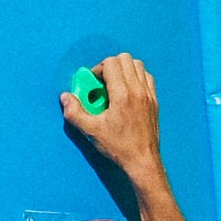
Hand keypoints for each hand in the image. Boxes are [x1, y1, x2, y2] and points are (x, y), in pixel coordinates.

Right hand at [60, 54, 163, 185]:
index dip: (98, 68)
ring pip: (138, 65)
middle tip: (102, 81)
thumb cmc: (119, 147)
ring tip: (115, 84)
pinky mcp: (154, 101)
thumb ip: (75, 112)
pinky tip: (128, 91)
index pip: (111, 63)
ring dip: (124, 69)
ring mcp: (148, 95)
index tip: (93, 83)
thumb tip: (65, 97)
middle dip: (110, 65)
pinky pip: (148, 77)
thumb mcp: (91, 131)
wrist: (142, 161)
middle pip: (125, 59)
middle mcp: (138, 90)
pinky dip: (137, 77)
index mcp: (122, 94)